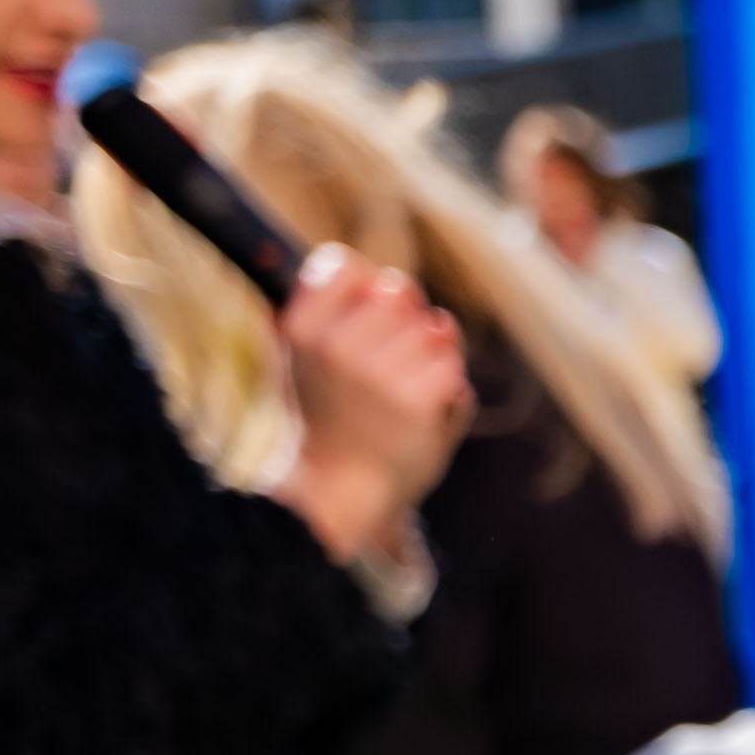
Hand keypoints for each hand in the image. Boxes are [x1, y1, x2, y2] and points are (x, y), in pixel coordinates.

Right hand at [266, 248, 470, 561]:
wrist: (337, 491)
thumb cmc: (326, 420)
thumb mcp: (303, 359)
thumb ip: (334, 314)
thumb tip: (403, 295)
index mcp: (300, 327)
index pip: (344, 264)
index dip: (368, 282)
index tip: (369, 312)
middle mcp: (334, 344)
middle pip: (399, 289)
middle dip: (408, 318)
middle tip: (392, 360)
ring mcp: (375, 371)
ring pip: (434, 326)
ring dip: (434, 354)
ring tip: (405, 388)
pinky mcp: (415, 398)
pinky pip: (453, 363)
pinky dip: (449, 383)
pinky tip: (427, 407)